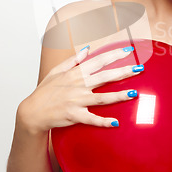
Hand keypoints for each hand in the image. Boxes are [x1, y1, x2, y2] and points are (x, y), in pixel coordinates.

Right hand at [17, 47, 141, 133]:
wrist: (32, 112)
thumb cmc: (44, 91)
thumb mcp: (56, 70)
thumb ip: (74, 59)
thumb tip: (88, 48)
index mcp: (75, 73)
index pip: (99, 60)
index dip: (114, 54)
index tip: (129, 50)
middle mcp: (78, 85)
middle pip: (105, 77)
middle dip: (123, 72)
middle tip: (139, 68)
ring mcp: (77, 100)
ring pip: (102, 98)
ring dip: (119, 96)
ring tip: (134, 94)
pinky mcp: (74, 115)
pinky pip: (91, 119)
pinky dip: (103, 121)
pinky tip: (115, 123)